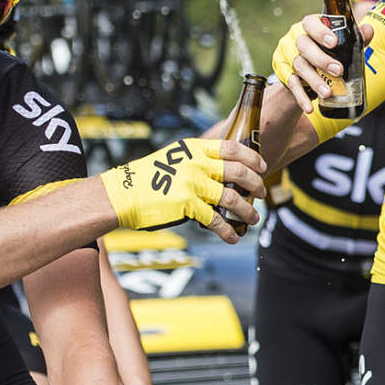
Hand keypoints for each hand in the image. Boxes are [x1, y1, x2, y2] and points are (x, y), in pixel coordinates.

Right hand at [98, 137, 261, 238]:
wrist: (122, 194)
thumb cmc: (147, 178)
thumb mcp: (174, 158)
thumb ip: (197, 160)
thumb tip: (223, 170)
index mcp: (194, 148)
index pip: (232, 147)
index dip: (252, 157)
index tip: (262, 166)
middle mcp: (195, 164)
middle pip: (238, 172)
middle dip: (255, 184)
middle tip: (261, 193)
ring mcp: (192, 184)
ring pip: (232, 198)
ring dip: (247, 211)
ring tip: (254, 219)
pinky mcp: (187, 205)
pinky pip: (216, 220)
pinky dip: (228, 231)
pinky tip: (233, 237)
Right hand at [273, 13, 375, 112]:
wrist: (305, 70)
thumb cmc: (326, 51)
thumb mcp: (341, 43)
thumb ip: (355, 37)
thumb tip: (369, 30)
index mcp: (309, 26)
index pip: (311, 23)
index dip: (321, 32)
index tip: (334, 42)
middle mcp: (295, 38)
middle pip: (304, 45)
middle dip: (321, 59)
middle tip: (338, 71)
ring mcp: (288, 56)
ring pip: (299, 66)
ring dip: (314, 80)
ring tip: (328, 93)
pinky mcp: (284, 73)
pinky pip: (291, 85)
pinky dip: (301, 97)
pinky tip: (310, 107)